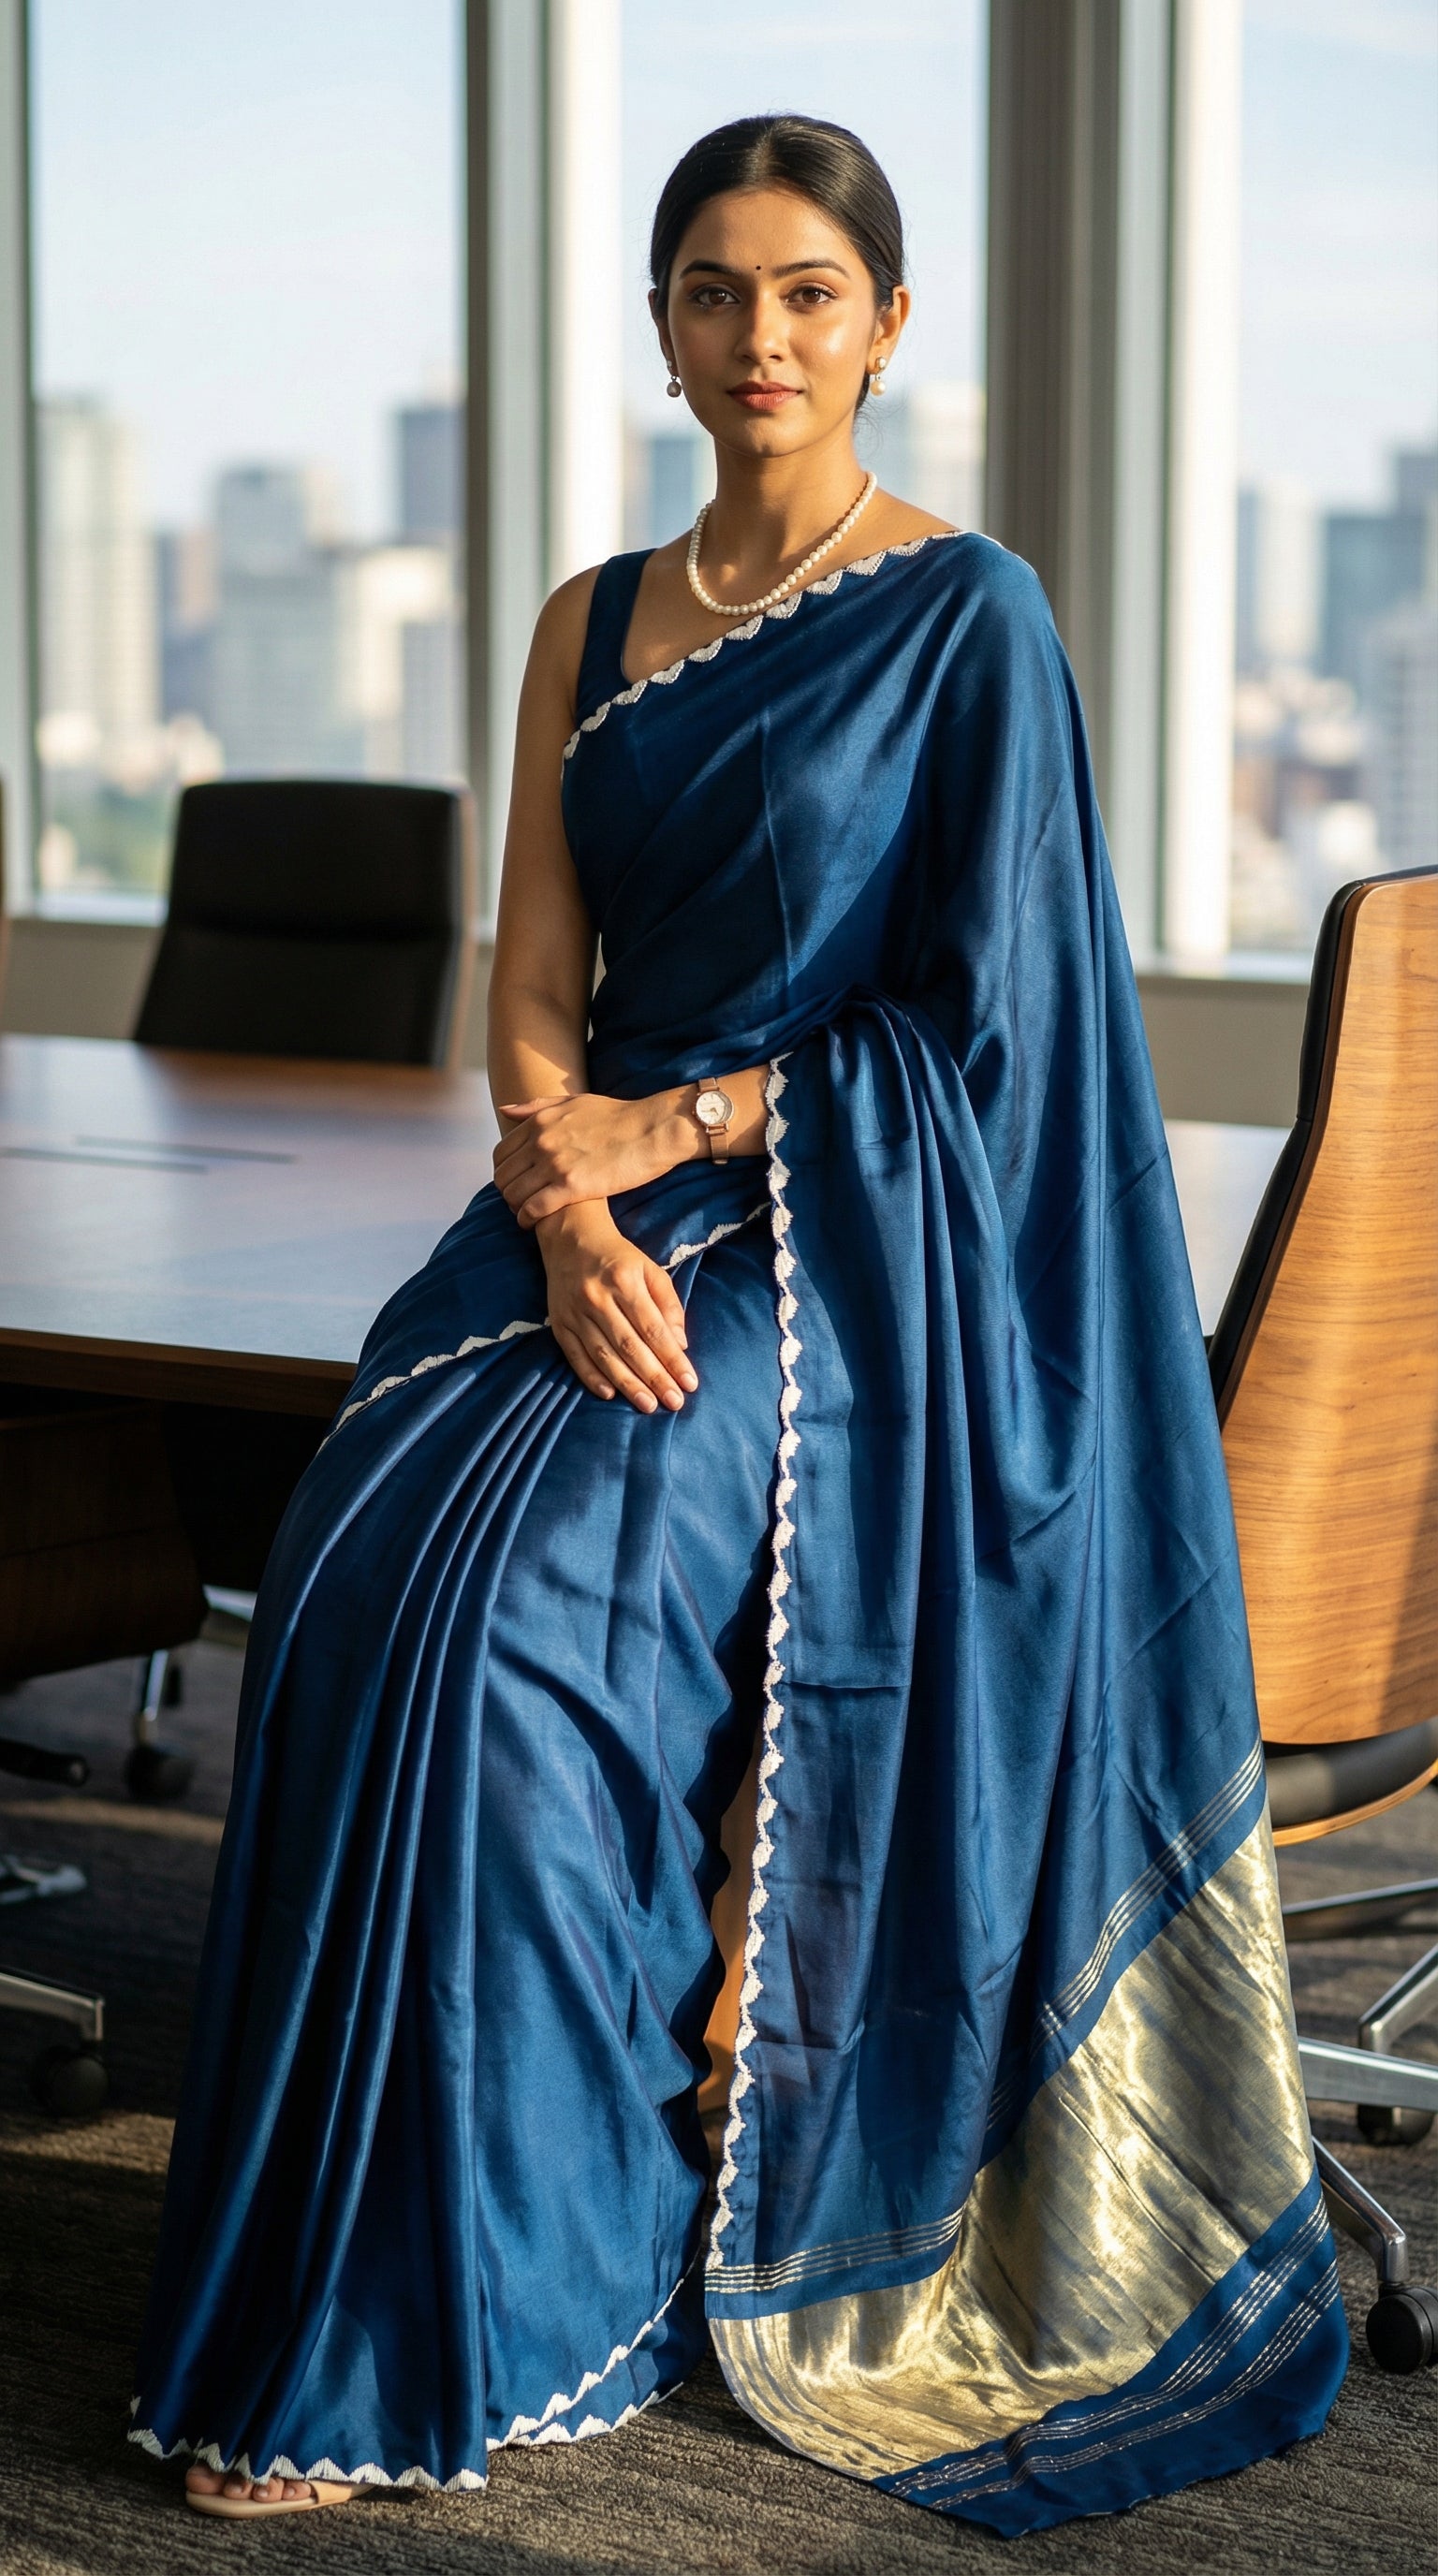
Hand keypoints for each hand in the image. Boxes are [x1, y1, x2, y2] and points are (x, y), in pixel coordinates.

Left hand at [495, 1090, 694, 1226]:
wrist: (651, 1129)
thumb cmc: (618, 1116)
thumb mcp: (574, 1102)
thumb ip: (537, 1106)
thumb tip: (504, 1110)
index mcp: (539, 1122)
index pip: (500, 1153)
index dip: (504, 1172)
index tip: (515, 1182)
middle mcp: (541, 1142)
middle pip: (503, 1176)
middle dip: (508, 1192)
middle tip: (521, 1202)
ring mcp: (554, 1164)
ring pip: (513, 1195)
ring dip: (516, 1208)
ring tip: (528, 1214)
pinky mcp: (571, 1187)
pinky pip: (533, 1209)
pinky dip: (527, 1219)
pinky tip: (534, 1223)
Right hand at [537, 1204, 698, 1412]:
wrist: (570, 1237)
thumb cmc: (619, 1258)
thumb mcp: (650, 1269)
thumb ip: (668, 1305)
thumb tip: (680, 1344)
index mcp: (624, 1281)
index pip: (653, 1329)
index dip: (672, 1358)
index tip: (689, 1382)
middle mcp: (597, 1298)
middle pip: (629, 1346)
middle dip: (654, 1377)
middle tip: (674, 1402)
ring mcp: (575, 1312)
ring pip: (604, 1355)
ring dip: (627, 1384)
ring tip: (648, 1405)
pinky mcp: (559, 1323)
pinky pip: (575, 1356)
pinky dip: (591, 1377)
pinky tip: (610, 1394)